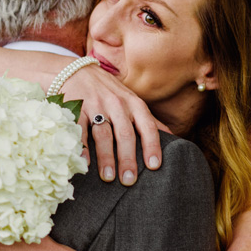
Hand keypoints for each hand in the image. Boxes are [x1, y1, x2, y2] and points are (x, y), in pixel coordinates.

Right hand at [61, 64, 171, 184]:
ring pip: (103, 134)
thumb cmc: (109, 91)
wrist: (77, 70)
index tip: (154, 166)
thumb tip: (174, 138)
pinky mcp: (76, 108)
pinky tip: (84, 162)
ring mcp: (96, 106)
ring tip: (108, 178)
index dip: (152, 146)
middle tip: (130, 180)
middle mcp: (117, 104)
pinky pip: (80, 130)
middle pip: (125, 134)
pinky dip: (82, 146)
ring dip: (106, 157)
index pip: (147, 127)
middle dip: (128, 158)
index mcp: (134, 104)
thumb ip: (149, 120)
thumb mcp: (132, 100)